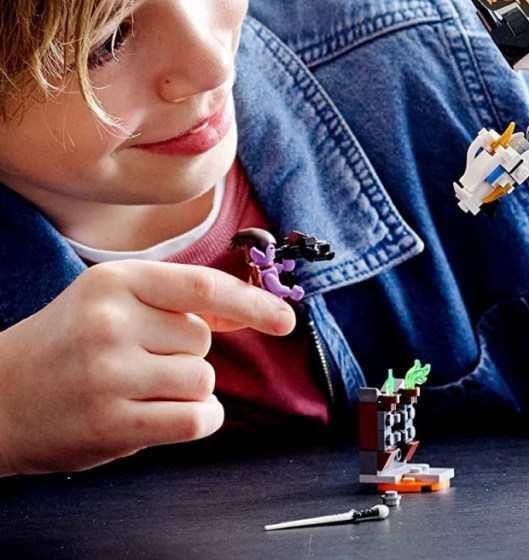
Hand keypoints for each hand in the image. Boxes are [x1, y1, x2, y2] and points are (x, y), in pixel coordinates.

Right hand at [0, 260, 295, 475]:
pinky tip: (162, 416)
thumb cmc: (67, 345)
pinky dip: (196, 420)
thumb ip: (180, 302)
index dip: (253, 303)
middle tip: (134, 362)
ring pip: (202, 380)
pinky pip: (196, 418)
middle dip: (185, 355)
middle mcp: (111, 322)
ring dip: (184, 390)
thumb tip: (256, 309)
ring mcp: (109, 373)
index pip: (204, 287)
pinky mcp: (111, 423)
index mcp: (115, 282)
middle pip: (203, 341)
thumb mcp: (113, 302)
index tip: (286, 319)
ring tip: (134, 389)